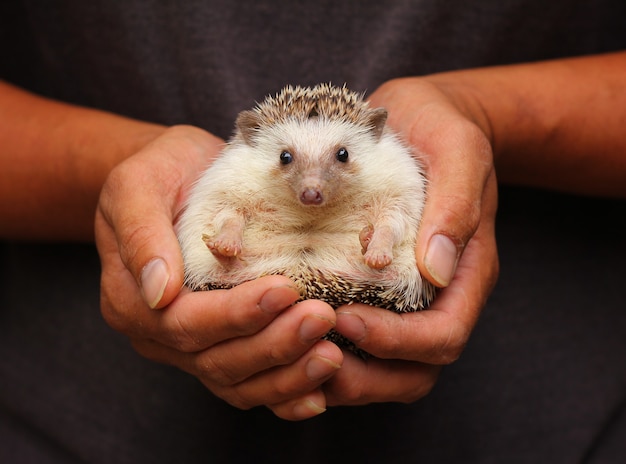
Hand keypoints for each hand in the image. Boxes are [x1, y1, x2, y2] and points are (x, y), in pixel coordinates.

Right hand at [95, 125, 343, 420]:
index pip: (184, 322)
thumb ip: (141, 233)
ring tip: (331, 356)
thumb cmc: (160, 173)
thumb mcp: (138, 184)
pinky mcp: (223, 347)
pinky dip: (283, 394)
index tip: (285, 289)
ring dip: (286, 374)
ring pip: (237, 381)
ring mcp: (191, 348)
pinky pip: (250, 384)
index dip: (235, 313)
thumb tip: (157, 291)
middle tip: (322, 318)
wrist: (179, 177)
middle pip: (216, 359)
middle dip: (273, 344)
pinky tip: (318, 395)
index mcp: (132, 300)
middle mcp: (159, 335)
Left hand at [321, 77, 498, 404]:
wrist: (423, 118)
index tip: (346, 318)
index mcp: (465, 271)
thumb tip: (437, 268)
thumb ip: (454, 204)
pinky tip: (290, 336)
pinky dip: (329, 349)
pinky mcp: (376, 287)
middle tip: (313, 356)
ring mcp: (407, 295)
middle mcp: (437, 294)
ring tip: (295, 357)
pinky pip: (359, 338)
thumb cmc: (441, 128)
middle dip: (367, 377)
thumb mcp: (456, 149)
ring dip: (344, 374)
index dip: (398, 342)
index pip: (443, 334)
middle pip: (416, 370)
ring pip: (386, 368)